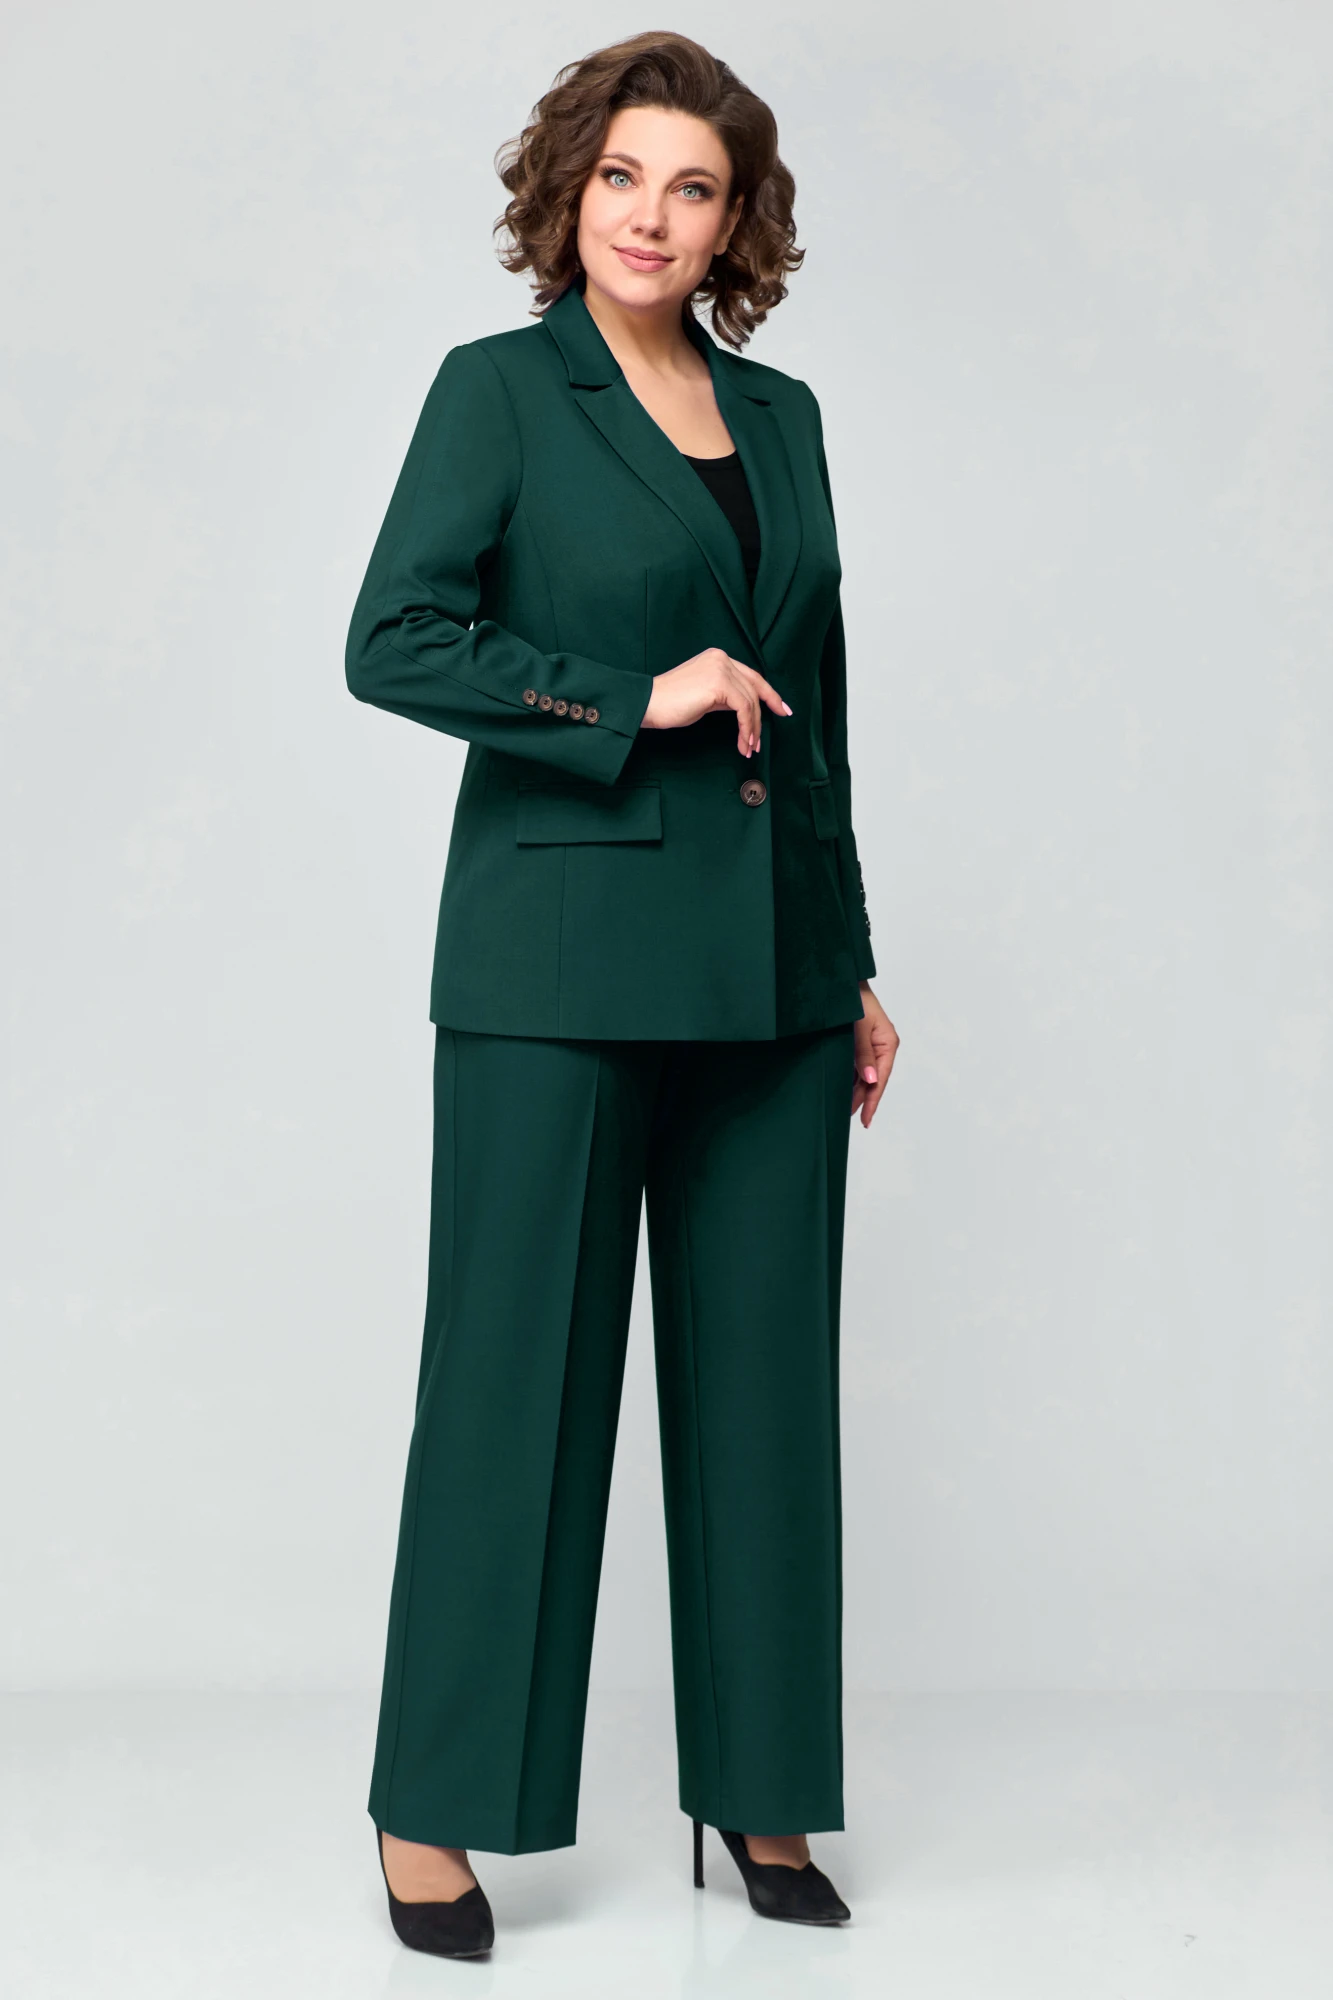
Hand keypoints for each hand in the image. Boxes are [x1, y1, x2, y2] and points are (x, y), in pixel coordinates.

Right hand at [641, 647, 790, 757]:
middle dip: (764, 714)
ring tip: (748, 748)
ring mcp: (721, 669)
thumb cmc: (671, 703)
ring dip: (752, 729)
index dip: (768, 693)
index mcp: (718, 657)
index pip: (751, 676)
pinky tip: (743, 743)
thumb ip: (724, 695)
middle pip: (754, 687)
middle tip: (764, 738)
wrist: (649, 703)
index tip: (781, 709)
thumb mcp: (704, 695)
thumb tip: (744, 709)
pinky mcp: (719, 684)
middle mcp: (722, 659)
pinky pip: (743, 709)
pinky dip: (746, 728)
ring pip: (750, 701)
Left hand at [851, 983, 897, 1127]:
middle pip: (873, 1079)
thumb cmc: (853, 999)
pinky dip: (850, 1077)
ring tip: (845, 1107)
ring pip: (865, 1074)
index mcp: (888, 1043)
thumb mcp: (858, 1027)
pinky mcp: (860, 1042)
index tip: (865, 1119)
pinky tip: (842, 1088)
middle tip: (849, 1116)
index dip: (872, 1100)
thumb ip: (863, 1053)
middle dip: (862, 1098)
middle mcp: (882, 1046)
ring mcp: (871, 1045)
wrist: (842, 981)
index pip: (880, 1079)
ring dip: (856, 1090)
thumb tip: (870, 1079)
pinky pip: (857, 1065)